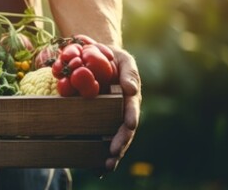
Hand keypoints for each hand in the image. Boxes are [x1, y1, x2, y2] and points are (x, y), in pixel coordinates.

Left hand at [105, 46, 141, 172]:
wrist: (95, 59)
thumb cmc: (113, 59)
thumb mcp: (124, 60)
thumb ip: (130, 72)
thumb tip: (132, 90)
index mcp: (130, 98)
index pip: (132, 110)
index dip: (131, 117)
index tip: (129, 125)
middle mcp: (122, 112)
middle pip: (124, 130)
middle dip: (120, 143)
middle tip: (113, 154)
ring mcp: (111, 119)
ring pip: (114, 139)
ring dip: (112, 154)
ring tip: (105, 167)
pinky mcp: (97, 122)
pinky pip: (99, 138)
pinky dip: (97, 153)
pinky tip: (95, 168)